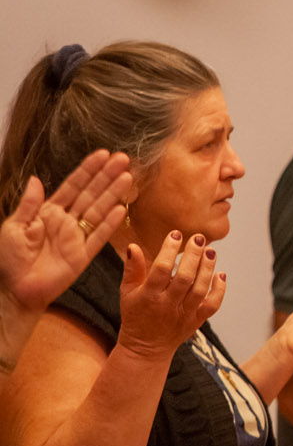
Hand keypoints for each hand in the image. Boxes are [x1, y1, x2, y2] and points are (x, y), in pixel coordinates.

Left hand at [0, 150, 134, 316]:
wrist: (14, 290)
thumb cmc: (8, 259)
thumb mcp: (13, 227)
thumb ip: (28, 204)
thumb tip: (36, 179)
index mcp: (47, 212)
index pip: (72, 186)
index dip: (87, 170)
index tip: (103, 154)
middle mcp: (66, 221)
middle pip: (91, 194)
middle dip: (107, 176)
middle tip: (123, 159)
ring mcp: (76, 237)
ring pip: (99, 210)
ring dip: (114, 194)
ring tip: (128, 177)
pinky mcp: (83, 255)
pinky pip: (99, 236)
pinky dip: (110, 223)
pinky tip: (122, 209)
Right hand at [116, 231, 225, 358]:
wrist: (145, 347)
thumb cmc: (135, 314)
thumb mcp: (127, 292)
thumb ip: (132, 269)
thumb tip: (133, 245)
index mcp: (148, 296)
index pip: (160, 270)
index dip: (169, 250)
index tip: (176, 234)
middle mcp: (167, 305)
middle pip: (184, 279)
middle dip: (193, 256)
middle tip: (200, 238)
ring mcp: (184, 314)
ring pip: (200, 290)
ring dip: (207, 269)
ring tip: (211, 251)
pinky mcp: (196, 321)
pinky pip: (212, 305)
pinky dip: (220, 290)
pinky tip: (221, 274)